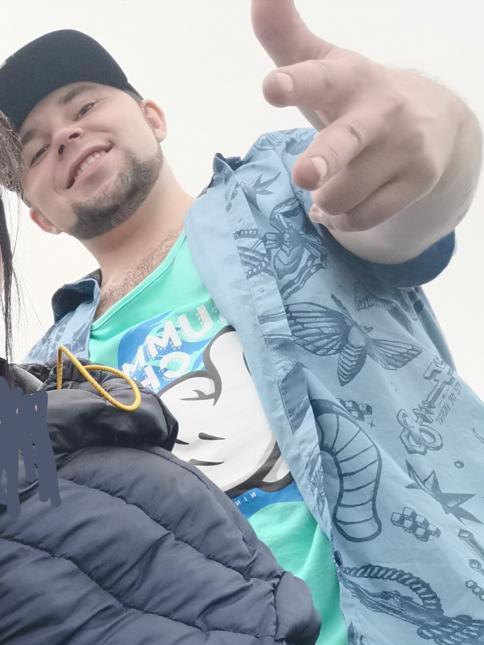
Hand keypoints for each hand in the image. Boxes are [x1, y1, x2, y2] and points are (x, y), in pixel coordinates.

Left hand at [251, 0, 473, 233]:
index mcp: (350, 79)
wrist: (437, 122)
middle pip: (344, 142)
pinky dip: (342, 220)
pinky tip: (336, 211)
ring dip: (323, 200)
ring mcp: (402, 149)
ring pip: (344, 194)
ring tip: (322, 190)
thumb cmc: (359, 97)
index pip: (320, 79)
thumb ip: (288, 39)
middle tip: (304, 175)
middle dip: (323, 159)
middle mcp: (380, 112)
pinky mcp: (416, 181)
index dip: (295, 83)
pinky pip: (364, 217)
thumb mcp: (328, 67)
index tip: (272, 87)